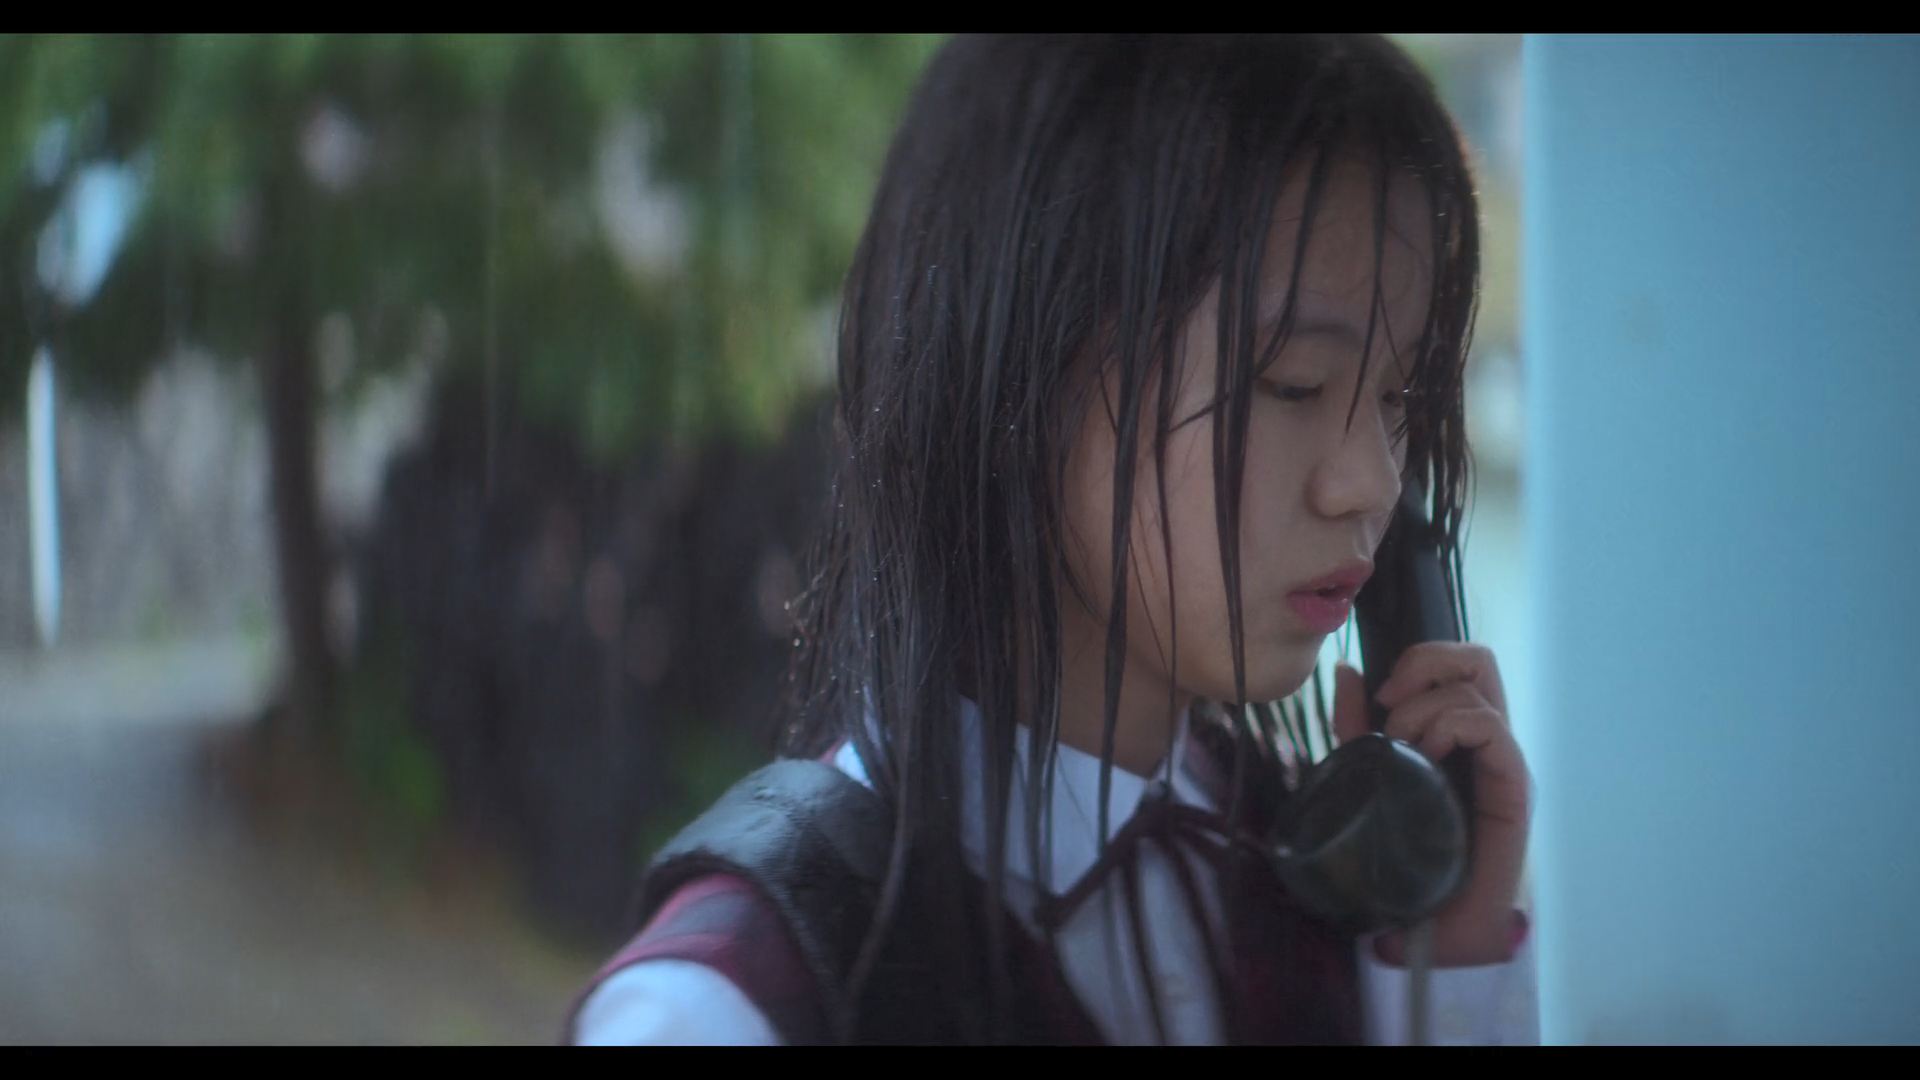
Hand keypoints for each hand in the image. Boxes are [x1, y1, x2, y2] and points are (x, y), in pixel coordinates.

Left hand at [1331, 644, 1532, 967]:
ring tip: (1404, 746)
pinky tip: (1429, 757)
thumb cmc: (1407, 862)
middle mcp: (1486, 743)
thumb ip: (1355, 727)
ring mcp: (1502, 762)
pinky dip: (1452, 726)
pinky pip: (1491, 726)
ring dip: (1427, 706)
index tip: (1378, 694)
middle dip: (1427, 661)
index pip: (1457, 666)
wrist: (1437, 929)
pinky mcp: (1513, 786)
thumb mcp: (1368, 777)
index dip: (1417, 661)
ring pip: (1479, 686)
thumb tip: (1344, 671)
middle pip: (1477, 660)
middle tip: (1390, 700)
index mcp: (1457, 736)